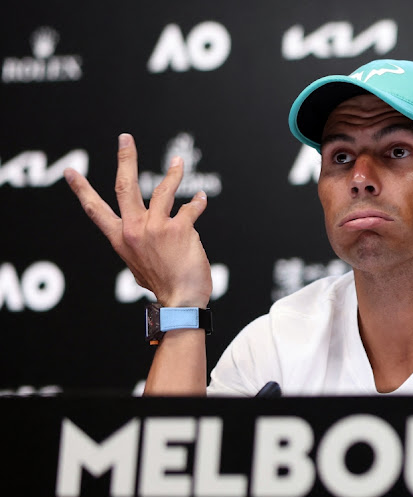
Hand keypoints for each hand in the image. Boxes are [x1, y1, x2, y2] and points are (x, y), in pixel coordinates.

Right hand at [64, 133, 212, 307]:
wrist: (181, 300)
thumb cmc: (163, 285)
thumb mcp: (138, 266)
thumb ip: (137, 245)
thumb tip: (141, 237)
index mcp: (120, 239)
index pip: (95, 210)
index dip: (81, 190)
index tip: (70, 172)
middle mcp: (134, 230)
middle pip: (125, 185)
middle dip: (125, 158)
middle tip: (125, 138)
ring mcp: (156, 228)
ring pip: (163, 189)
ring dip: (173, 173)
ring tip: (177, 162)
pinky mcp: (178, 229)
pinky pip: (190, 207)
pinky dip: (197, 201)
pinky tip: (200, 198)